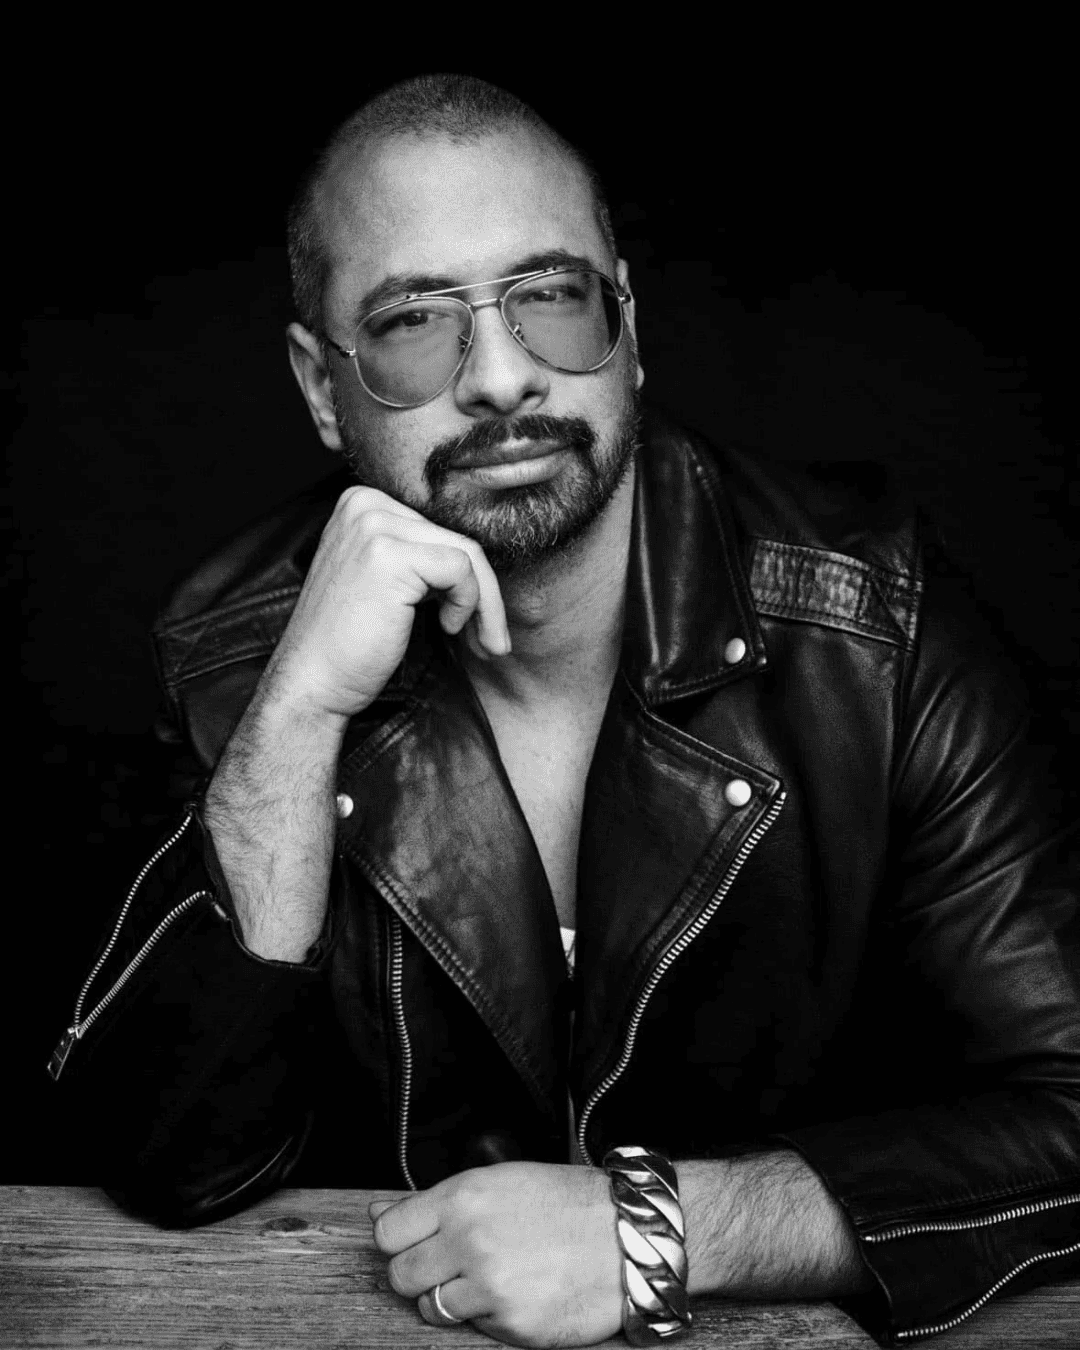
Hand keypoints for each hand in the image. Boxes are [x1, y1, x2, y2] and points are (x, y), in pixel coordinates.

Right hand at [265, 485, 510, 723]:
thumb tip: (482, 561)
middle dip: (485, 593)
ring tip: (484, 642)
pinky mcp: (389, 555)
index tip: (473, 620)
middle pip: (458, 539)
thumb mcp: (386, 581)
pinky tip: (448, 629)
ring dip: (486, 605)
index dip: (467, 578)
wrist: (313, 681)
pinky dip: (468, 605)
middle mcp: (365, 504)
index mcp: (362, 503)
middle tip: (492, 639)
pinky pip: (461, 570)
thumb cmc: (351, 642)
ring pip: (468, 555)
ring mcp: (374, 525)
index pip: (440, 530)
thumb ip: (421, 557)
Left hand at [371, 1163, 622, 1346]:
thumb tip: (378, 1210)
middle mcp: (471, 1240)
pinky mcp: (511, 1325)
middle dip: (419, 1272)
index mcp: (465, 1197)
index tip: (414, 1241)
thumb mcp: (499, 1181)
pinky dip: (488, 1315)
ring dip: (450, 1297)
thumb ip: (434, 1200)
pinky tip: (518, 1291)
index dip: (398, 1239)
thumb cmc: (568, 1202)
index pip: (388, 1231)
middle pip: (401, 1274)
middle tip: (451, 1263)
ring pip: (431, 1306)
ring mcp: (490, 1287)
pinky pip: (473, 1327)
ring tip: (488, 1277)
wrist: (630, 1235)